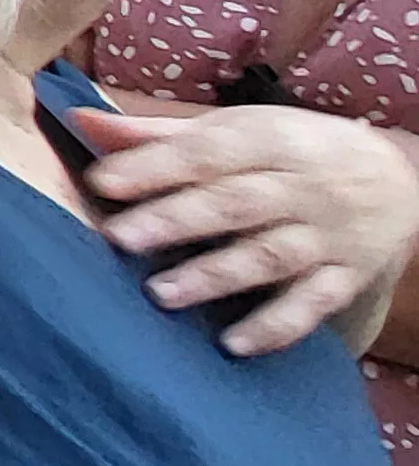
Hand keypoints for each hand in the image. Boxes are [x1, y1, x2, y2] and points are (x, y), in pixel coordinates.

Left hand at [72, 105, 418, 355]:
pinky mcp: (345, 278)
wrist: (399, 176)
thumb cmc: (292, 149)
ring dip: (216, 276)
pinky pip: (312, 305)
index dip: (154, 165)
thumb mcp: (237, 130)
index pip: (209, 151)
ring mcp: (327, 236)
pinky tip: (233, 345)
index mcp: (270, 140)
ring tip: (160, 293)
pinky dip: (275, 326)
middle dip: (176, 220)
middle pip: (236, 204)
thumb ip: (159, 134)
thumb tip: (80, 120)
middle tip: (117, 238)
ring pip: (270, 256)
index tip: (100, 181)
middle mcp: (301, 188)